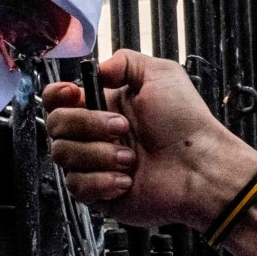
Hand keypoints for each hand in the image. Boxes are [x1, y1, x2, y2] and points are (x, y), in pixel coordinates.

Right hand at [43, 50, 256, 228]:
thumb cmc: (187, 123)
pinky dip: (102, 181)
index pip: (58, 99)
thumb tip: (98, 68)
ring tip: (132, 158)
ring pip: (63, 156)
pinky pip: (77, 186)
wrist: (200, 168)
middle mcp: (96, 134)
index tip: (73, 93)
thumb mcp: (162, 74)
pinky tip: (127, 180)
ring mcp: (95, 164)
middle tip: (122, 128)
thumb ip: (126, 61)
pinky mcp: (99, 194)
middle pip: (55, 125)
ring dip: (99, 155)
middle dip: (87, 124)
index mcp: (105, 105)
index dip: (56, 95)